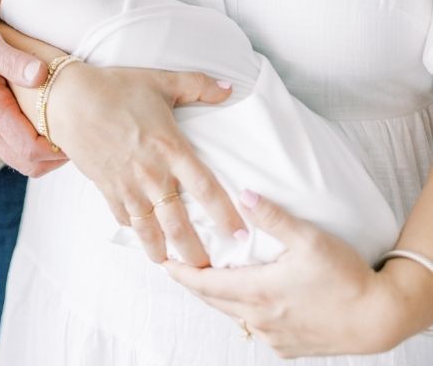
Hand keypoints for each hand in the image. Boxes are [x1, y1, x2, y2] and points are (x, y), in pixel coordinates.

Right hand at [0, 15, 65, 177]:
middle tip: (75, 128)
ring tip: (61, 123)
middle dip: (58, 156)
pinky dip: (33, 144)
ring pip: (22, 160)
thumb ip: (12, 59)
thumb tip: (42, 74)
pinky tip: (42, 118)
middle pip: (30, 165)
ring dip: (46, 152)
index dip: (59, 147)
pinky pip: (13, 148)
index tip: (76, 125)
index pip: (32, 151)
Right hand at [49, 63, 239, 266]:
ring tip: (173, 265)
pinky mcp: (106, 186)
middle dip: (194, 251)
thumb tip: (229, 88)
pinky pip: (122, 216)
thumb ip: (198, 86)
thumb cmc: (114, 87)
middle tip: (207, 268)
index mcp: (171, 149)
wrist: (67, 98)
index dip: (226, 216)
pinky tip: (141, 235)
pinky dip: (133, 229)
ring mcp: (127, 184)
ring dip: (161, 250)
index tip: (241, 237)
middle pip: (178, 224)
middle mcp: (152, 173)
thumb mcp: (160, 81)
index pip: (207, 190)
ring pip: (149, 229)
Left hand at [163, 191, 401, 356]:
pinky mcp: (289, 347)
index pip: (204, 284)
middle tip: (180, 268)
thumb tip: (242, 194)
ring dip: (220, 299)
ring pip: (234, 317)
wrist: (379, 318)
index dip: (181, 273)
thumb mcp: (310, 239)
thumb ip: (272, 217)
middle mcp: (260, 318)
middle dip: (195, 284)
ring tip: (210, 281)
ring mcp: (274, 337)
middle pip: (214, 301)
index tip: (163, 263)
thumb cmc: (347, 277)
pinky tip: (249, 301)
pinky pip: (257, 330)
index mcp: (257, 292)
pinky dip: (245, 314)